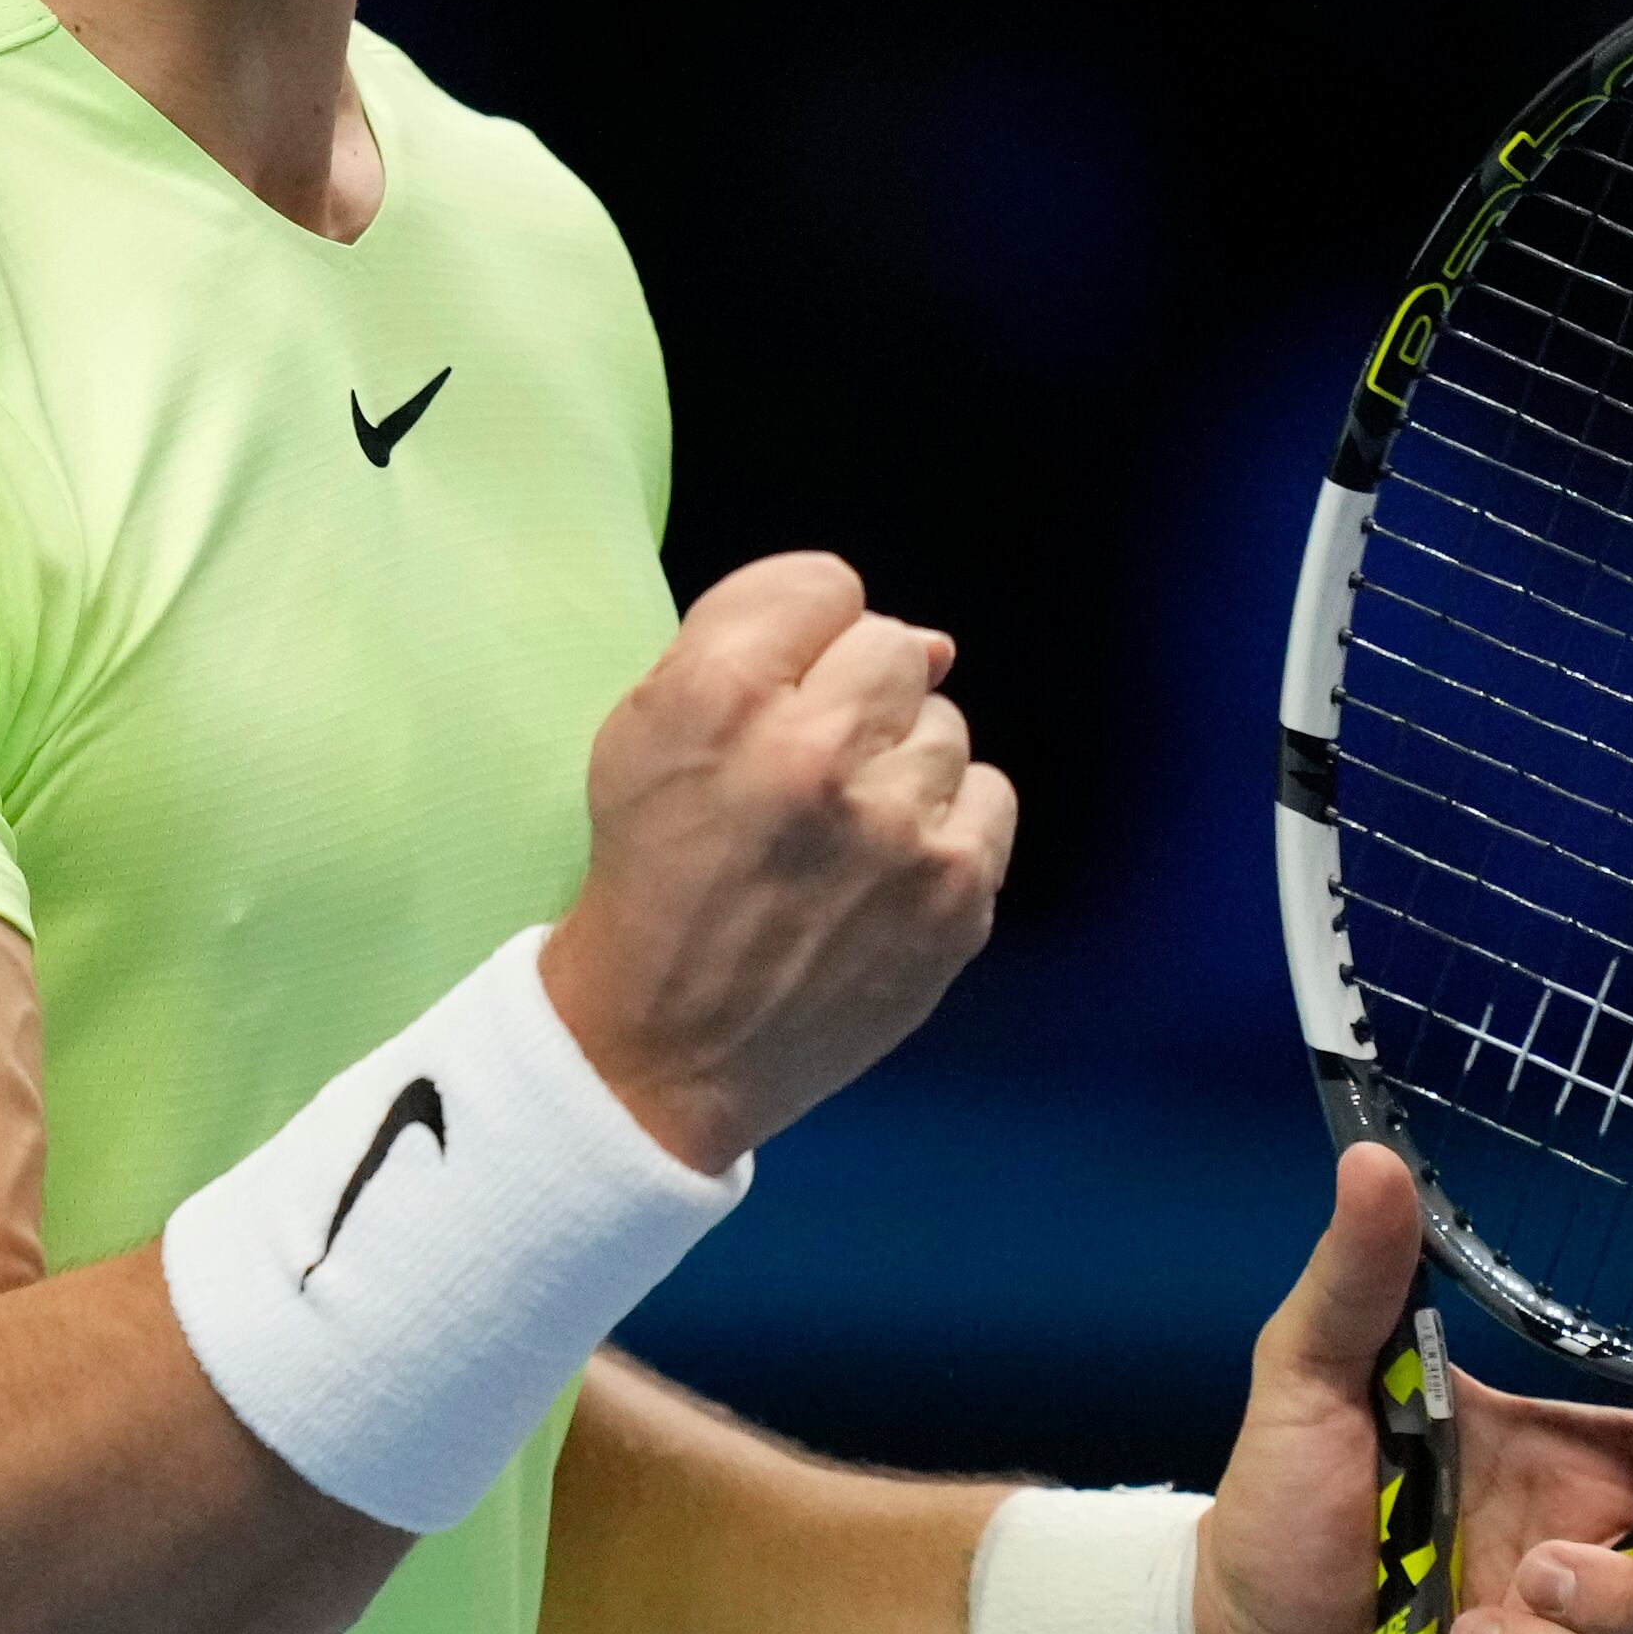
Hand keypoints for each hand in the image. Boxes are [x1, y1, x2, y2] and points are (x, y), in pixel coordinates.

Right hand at [541, 552, 1014, 1174]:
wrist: (664, 1048)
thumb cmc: (652, 874)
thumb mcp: (643, 732)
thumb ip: (756, 647)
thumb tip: (931, 643)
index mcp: (719, 696)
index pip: (824, 585)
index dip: (802, 636)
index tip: (782, 689)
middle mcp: (815, 750)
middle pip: (894, 648)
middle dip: (855, 697)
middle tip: (810, 771)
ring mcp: (897, 827)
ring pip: (945, 725)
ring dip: (900, 766)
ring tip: (843, 832)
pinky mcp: (955, 895)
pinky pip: (989, 796)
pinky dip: (945, 826)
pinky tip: (888, 868)